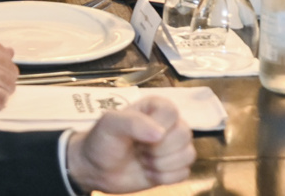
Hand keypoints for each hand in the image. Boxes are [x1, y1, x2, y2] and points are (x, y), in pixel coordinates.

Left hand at [65, 98, 195, 192]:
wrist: (95, 170)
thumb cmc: (102, 141)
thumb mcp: (110, 124)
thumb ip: (133, 122)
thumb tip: (160, 134)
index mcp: (156, 107)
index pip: (172, 113)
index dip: (158, 128)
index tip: (139, 138)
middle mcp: (168, 124)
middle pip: (184, 134)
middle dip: (159, 150)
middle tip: (140, 151)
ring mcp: (172, 147)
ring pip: (189, 154)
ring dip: (162, 165)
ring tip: (143, 161)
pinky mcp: (173, 167)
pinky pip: (185, 173)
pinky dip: (166, 178)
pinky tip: (149, 173)